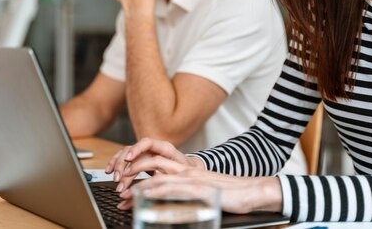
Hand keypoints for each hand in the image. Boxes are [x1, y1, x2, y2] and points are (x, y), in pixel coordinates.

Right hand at [105, 138, 202, 192]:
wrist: (188, 169)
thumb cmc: (185, 171)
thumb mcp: (179, 173)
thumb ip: (167, 175)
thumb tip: (154, 184)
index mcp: (164, 148)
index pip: (147, 143)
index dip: (136, 149)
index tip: (128, 159)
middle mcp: (152, 148)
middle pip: (133, 149)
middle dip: (124, 164)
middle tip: (119, 179)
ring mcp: (144, 152)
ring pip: (126, 153)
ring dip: (118, 165)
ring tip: (115, 179)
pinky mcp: (139, 158)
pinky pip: (124, 158)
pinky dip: (115, 164)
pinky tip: (109, 171)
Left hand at [116, 170, 282, 213]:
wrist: (252, 191)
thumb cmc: (231, 194)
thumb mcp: (203, 192)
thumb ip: (187, 193)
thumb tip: (170, 204)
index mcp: (187, 170)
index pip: (156, 167)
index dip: (138, 173)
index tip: (124, 186)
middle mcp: (187, 171)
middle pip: (153, 166)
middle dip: (132, 176)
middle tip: (119, 190)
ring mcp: (193, 178)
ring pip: (159, 178)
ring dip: (139, 187)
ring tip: (125, 197)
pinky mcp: (200, 188)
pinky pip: (175, 188)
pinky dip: (158, 192)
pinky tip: (148, 197)